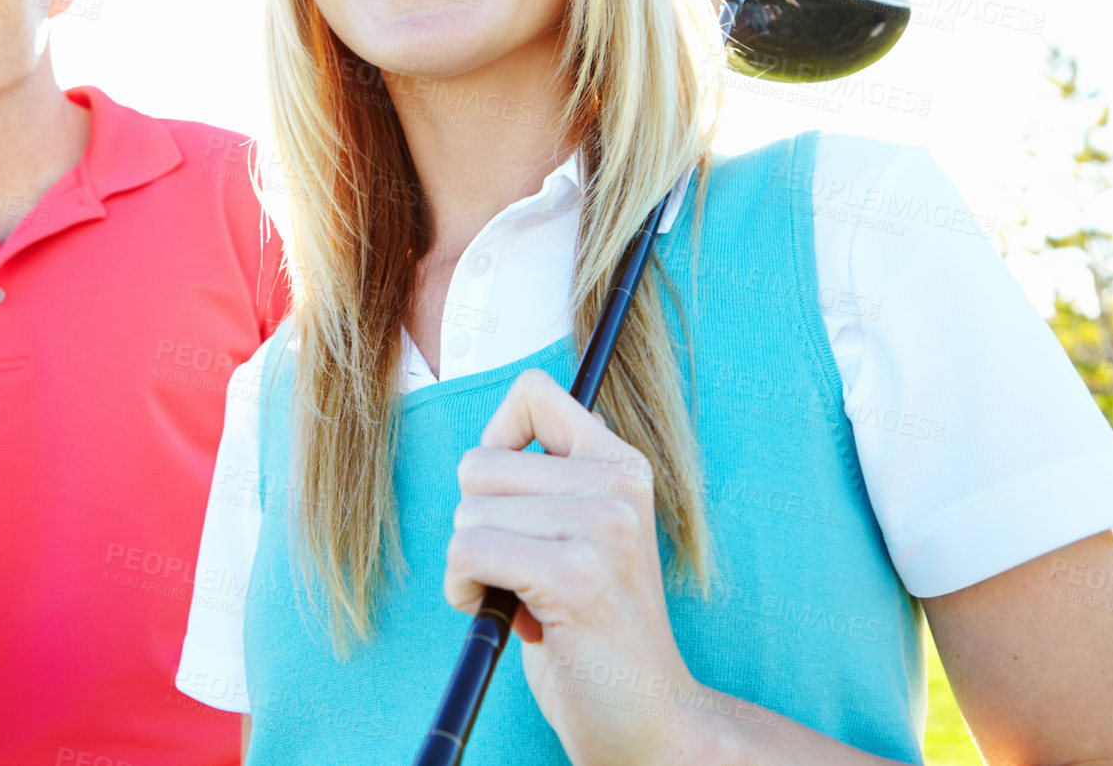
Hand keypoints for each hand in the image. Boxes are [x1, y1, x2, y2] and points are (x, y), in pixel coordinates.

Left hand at [443, 370, 709, 764]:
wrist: (649, 719)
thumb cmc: (597, 632)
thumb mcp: (586, 535)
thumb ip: (558, 480)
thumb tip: (505, 429)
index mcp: (623, 466)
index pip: (533, 393)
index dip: (496, 438)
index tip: (507, 494)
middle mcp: (618, 486)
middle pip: (477, 464)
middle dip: (476, 523)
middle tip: (520, 571)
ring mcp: (601, 528)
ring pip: (467, 513)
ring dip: (469, 564)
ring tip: (520, 598)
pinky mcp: (574, 576)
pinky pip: (468, 552)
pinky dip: (463, 590)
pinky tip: (506, 617)